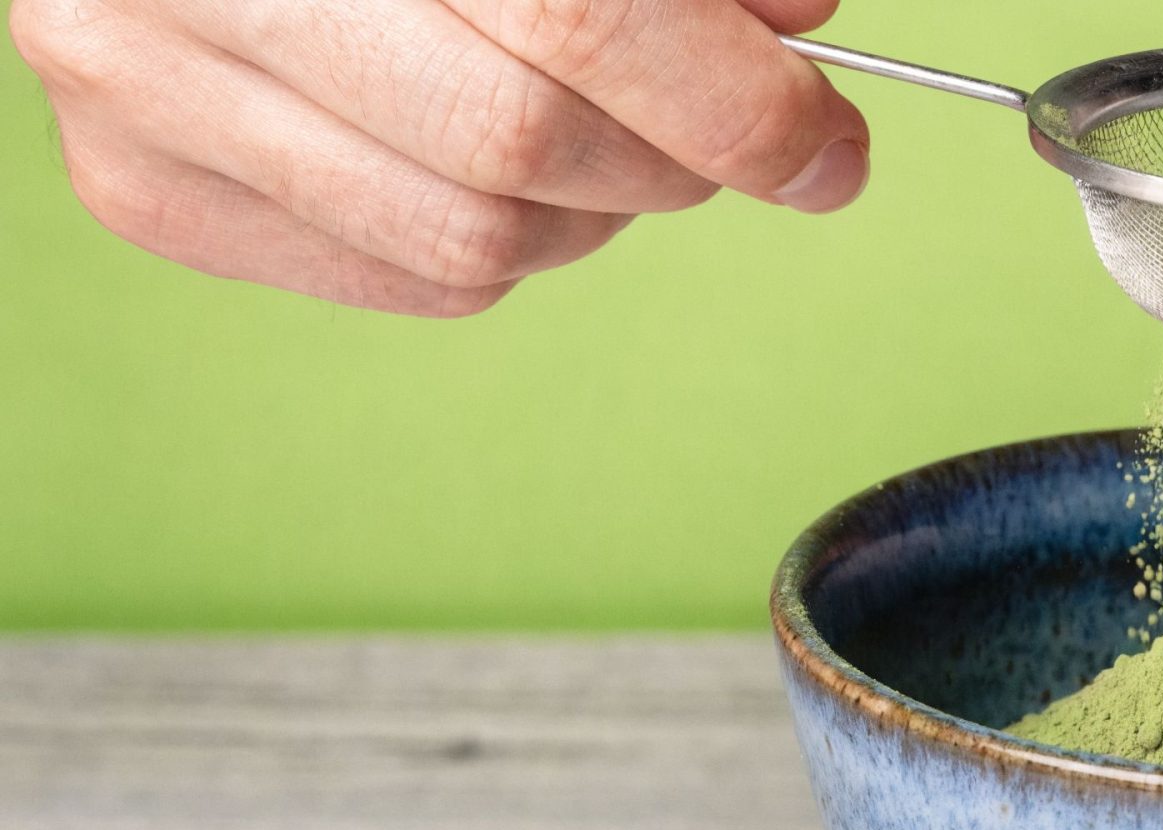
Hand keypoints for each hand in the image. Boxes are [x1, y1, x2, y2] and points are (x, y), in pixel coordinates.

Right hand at [9, 0, 869, 315]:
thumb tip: (803, 27)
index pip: (575, 19)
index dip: (736, 100)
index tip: (828, 143)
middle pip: (521, 149)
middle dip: (672, 159)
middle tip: (728, 128)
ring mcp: (143, 93)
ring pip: (472, 245)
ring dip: (593, 210)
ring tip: (595, 124)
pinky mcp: (144, 190)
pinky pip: (407, 279)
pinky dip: (500, 238)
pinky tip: (481, 152)